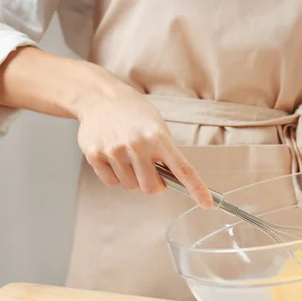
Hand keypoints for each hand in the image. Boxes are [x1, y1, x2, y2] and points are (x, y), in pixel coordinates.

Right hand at [75, 70, 212, 208]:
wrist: (100, 97)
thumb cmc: (133, 112)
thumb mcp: (157, 125)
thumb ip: (165, 152)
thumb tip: (173, 180)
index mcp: (158, 137)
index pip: (182, 170)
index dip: (196, 189)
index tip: (206, 203)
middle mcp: (136, 145)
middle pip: (151, 188)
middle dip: (154, 184)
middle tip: (151, 170)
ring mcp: (114, 151)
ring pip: (130, 186)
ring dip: (133, 178)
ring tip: (129, 156)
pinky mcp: (95, 156)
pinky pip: (111, 182)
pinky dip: (116, 176)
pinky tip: (114, 158)